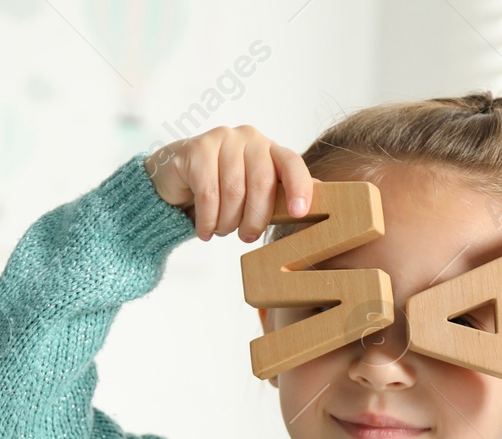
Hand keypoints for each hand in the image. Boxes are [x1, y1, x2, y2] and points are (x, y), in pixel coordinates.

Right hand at [143, 125, 313, 242]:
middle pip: (260, 182)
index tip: (299, 213)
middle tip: (246, 237)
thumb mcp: (255, 193)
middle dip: (254, 218)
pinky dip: (207, 221)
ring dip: (227, 222)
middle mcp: (249, 138)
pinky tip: (204, 231)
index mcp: (269, 149)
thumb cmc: (222, 189)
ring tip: (221, 230)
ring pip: (232, 191)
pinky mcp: (196, 150)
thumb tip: (325, 201)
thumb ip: (283, 194)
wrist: (176, 180)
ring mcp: (221, 139)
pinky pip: (208, 194)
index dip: (299, 187)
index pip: (291, 163)